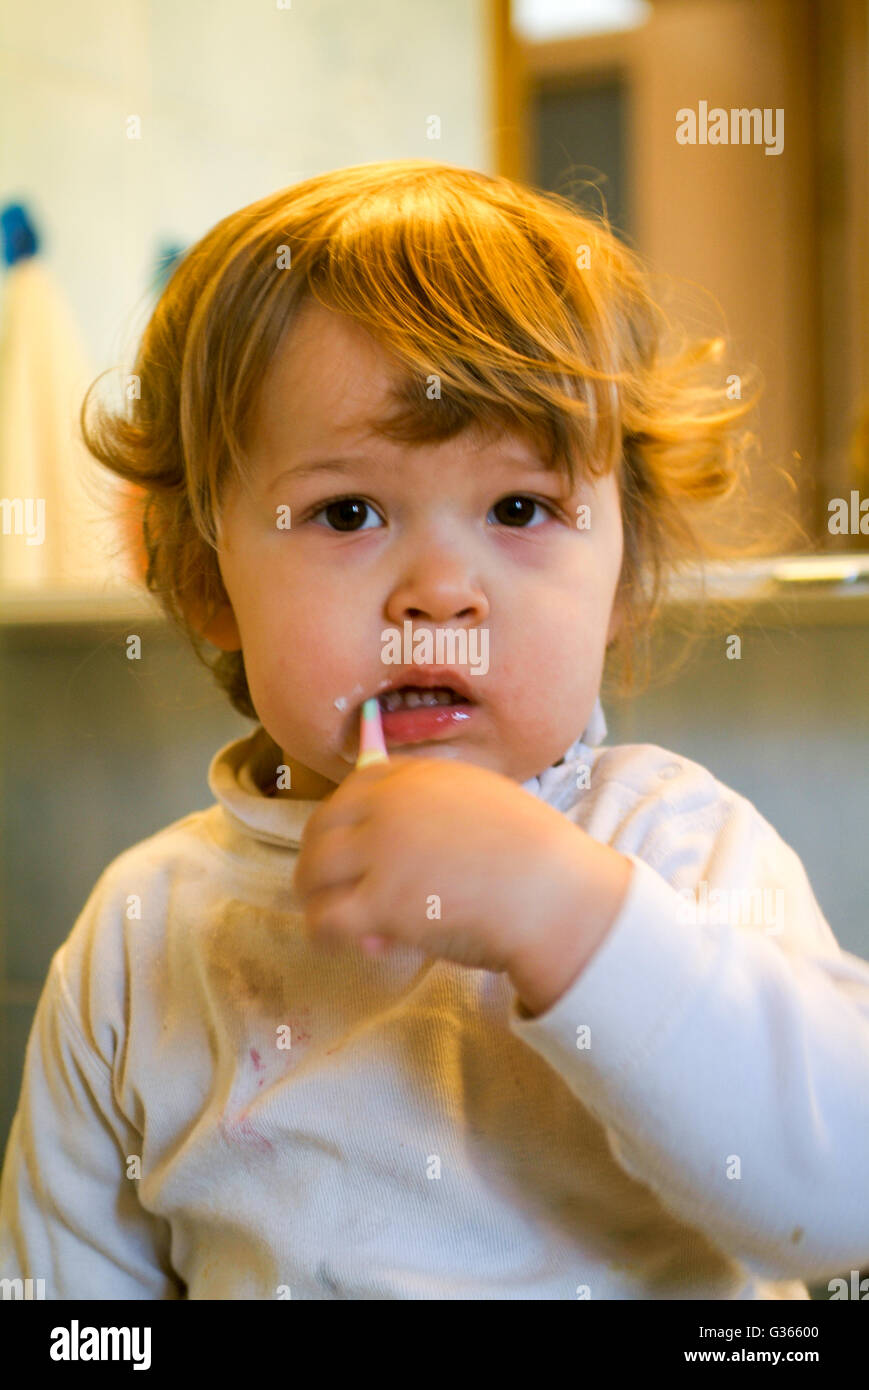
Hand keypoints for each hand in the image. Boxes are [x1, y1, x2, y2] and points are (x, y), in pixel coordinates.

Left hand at [293, 755, 632, 1011]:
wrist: (554, 893)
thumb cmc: (534, 858)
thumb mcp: (482, 803)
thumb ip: (437, 811)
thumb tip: (401, 845)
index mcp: (418, 776)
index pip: (353, 787)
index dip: (345, 822)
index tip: (353, 848)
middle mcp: (390, 804)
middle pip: (321, 827)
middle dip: (322, 862)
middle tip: (337, 892)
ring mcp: (381, 851)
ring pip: (314, 872)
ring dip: (322, 900)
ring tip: (349, 923)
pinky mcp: (380, 901)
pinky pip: (326, 919)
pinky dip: (333, 936)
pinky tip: (364, 944)